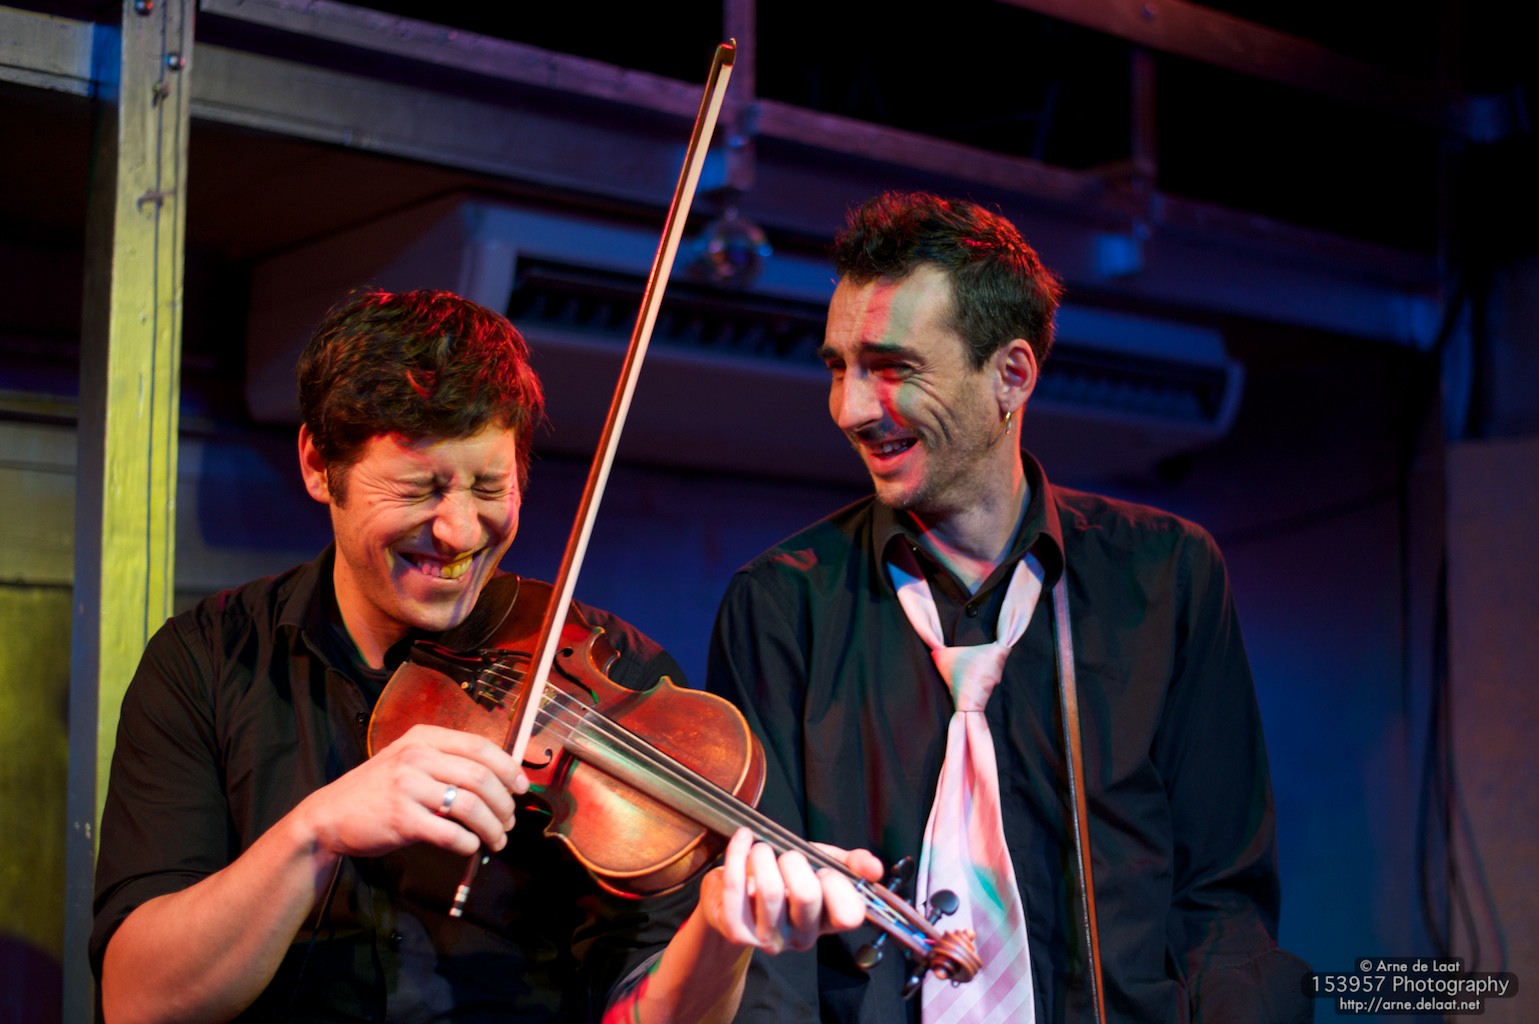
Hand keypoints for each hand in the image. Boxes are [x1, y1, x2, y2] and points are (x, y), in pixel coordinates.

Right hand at [293, 723, 527, 859]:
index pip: (480, 746)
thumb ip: (447, 763)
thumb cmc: (378, 791)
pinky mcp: (401, 819)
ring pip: (470, 806)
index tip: (522, 787)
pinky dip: (468, 843)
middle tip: (509, 821)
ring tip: (496, 839)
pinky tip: (470, 846)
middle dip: (504, 803)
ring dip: (491, 826)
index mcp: (424, 738)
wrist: (329, 816)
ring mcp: (407, 786)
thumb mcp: (409, 762)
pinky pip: (450, 833)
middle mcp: (416, 757)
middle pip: (481, 777)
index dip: (508, 768)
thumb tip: (499, 781)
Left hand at [698, 827, 884, 954]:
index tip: (824, 869)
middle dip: (795, 861)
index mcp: (828, 921)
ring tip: (760, 849)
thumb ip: (850, 863)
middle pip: (807, 895)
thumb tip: (874, 867)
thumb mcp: (821, 865)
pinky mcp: (739, 933)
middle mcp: (802, 937)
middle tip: (785, 855)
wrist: (737, 894)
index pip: (848, 914)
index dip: (837, 884)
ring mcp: (769, 939)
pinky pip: (737, 889)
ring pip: (771, 890)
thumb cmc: (784, 878)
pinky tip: (742, 841)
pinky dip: (738, 855)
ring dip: (764, 855)